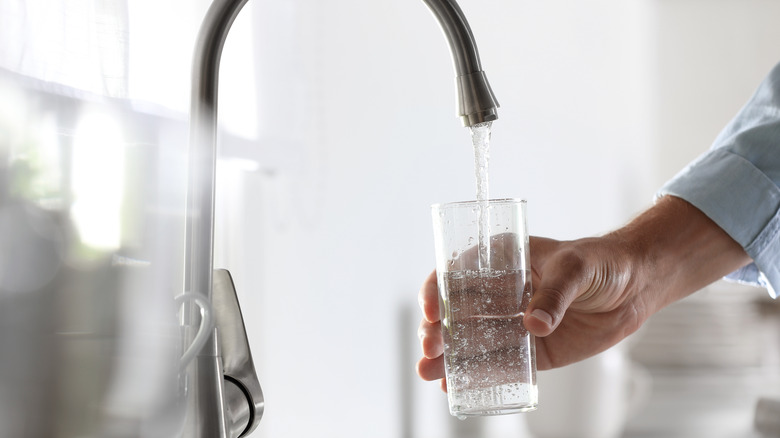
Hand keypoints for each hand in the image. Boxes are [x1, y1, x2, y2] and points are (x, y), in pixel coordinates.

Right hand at [417, 196, 750, 387]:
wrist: (635, 288)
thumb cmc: (603, 263)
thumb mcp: (576, 268)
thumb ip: (555, 294)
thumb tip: (533, 325)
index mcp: (502, 260)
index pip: (457, 272)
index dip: (436, 290)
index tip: (429, 309)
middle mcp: (499, 292)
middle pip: (457, 311)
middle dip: (437, 330)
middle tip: (430, 348)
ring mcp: (513, 322)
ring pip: (472, 341)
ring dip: (448, 357)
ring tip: (429, 373)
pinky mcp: (532, 350)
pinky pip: (500, 364)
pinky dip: (478, 375)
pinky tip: (456, 387)